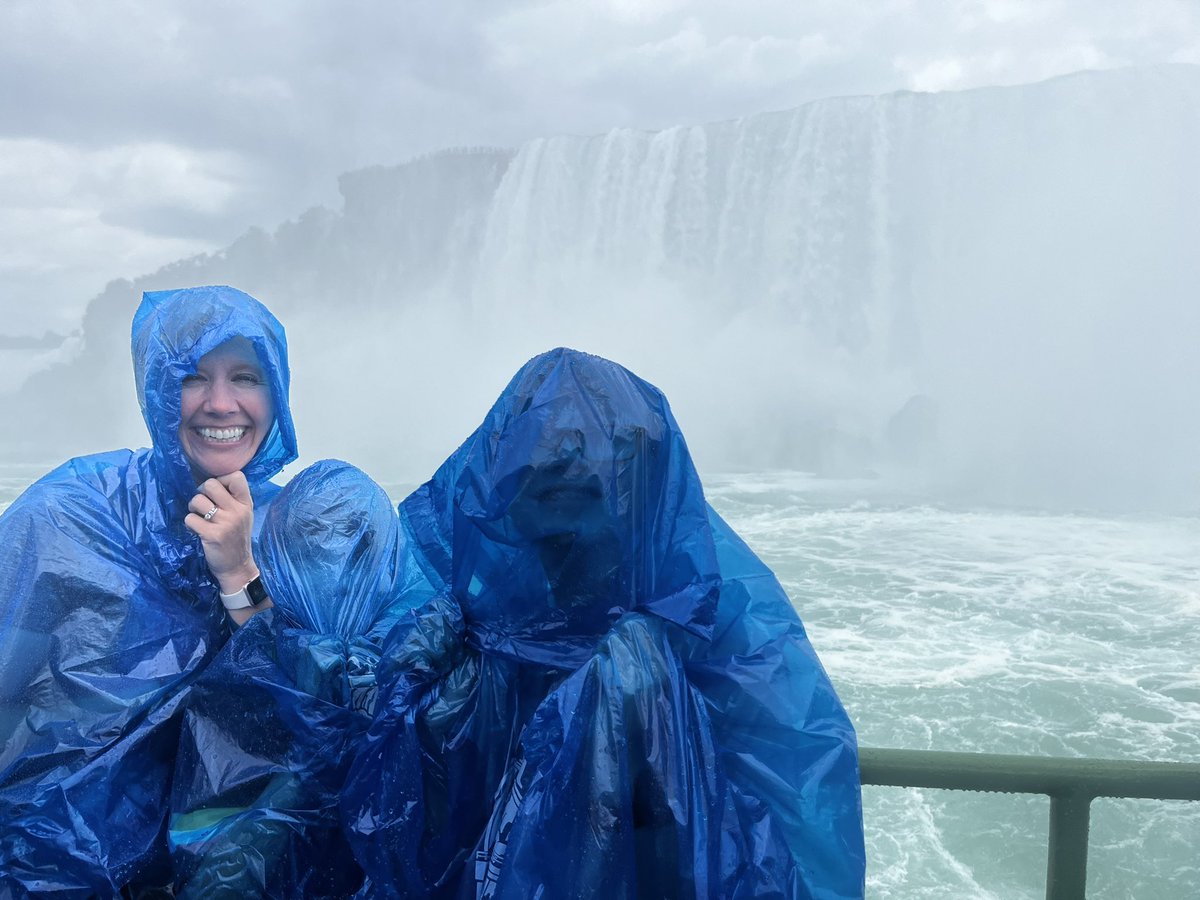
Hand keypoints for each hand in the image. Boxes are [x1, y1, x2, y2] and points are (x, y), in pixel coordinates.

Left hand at [184, 471, 259, 594]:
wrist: (237, 568)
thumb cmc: (236, 539)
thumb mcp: (243, 516)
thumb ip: (232, 499)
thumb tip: (208, 483)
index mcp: (246, 504)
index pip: (236, 476)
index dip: (221, 479)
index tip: (217, 492)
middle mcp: (237, 511)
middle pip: (211, 484)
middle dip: (201, 492)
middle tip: (203, 505)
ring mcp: (225, 523)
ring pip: (197, 500)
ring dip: (193, 508)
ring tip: (199, 518)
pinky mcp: (212, 535)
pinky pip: (190, 518)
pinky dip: (189, 523)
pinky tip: (196, 530)